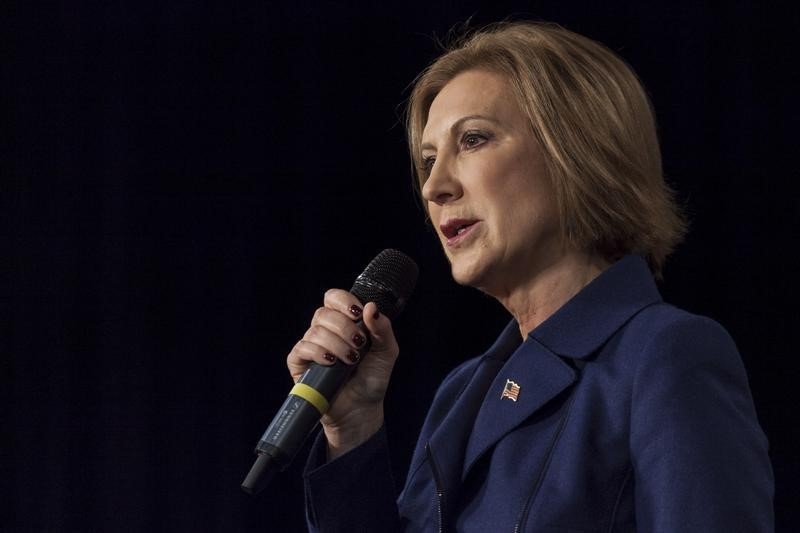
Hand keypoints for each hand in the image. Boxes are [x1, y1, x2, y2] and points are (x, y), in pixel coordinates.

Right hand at [287, 289, 399, 458]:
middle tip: (359, 345)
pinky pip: (302, 348)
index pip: (334, 298)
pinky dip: (319, 353)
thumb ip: (383, 329)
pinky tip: (331, 363)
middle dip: (345, 327)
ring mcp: (311, 347)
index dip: (343, 301)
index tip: (357, 313)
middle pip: (324, 313)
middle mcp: (325, 332)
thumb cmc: (372, 380)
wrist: (361, 410)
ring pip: (315, 331)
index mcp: (344, 323)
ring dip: (337, 344)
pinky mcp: (300, 364)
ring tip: (351, 360)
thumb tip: (371, 307)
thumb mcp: (386, 352)